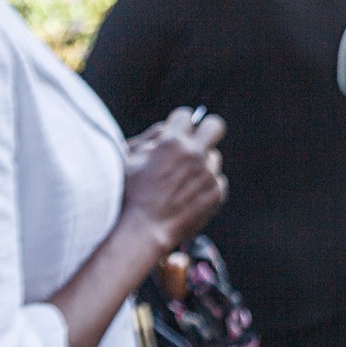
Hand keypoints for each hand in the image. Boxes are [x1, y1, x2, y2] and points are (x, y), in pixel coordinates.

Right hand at [122, 107, 227, 249]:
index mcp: (172, 142)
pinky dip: (204, 186)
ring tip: (179, 183)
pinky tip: (186, 197)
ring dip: (201, 164)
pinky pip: (216, 180)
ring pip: (213, 158)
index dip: (178, 124)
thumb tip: (167, 128)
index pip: (186, 115)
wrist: (141, 232)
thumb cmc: (128, 195)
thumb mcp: (128, 158)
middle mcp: (195, 154)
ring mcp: (208, 174)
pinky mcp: (217, 193)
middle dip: (205, 130)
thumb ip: (150, 138)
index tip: (175, 133)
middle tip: (194, 143)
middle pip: (215, 126)